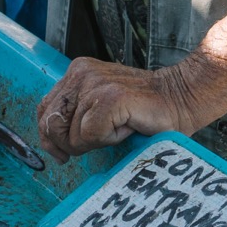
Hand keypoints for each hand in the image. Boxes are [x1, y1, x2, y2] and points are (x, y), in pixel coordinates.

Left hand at [36, 58, 200, 162]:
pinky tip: (127, 126)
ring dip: (97, 141)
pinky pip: (91, 136)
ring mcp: (94, 84)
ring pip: (72, 135)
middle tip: (101, 137)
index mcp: (76, 73)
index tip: (64, 152)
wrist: (182, 100)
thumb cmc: (143, 112)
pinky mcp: (109, 98)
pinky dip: (109, 140)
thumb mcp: (98, 109)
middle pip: (51, 125)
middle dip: (72, 144)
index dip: (50, 137)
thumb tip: (51, 146)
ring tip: (119, 125)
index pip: (44, 111)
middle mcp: (80, 74)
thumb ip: (73, 118)